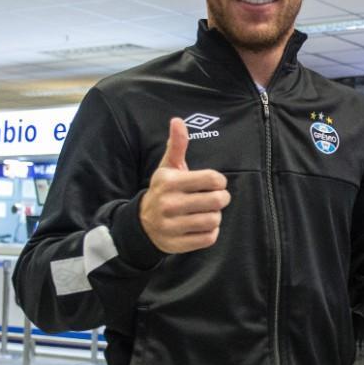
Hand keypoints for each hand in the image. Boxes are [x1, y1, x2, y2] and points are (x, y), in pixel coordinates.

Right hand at [139, 118, 230, 253]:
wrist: (141, 224)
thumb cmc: (163, 191)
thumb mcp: (167, 167)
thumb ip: (177, 145)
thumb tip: (177, 120)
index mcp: (169, 182)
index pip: (213, 179)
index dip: (219, 181)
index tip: (214, 183)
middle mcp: (169, 204)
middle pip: (217, 200)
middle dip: (221, 198)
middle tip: (216, 198)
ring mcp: (172, 226)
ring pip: (214, 220)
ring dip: (215, 216)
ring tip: (206, 212)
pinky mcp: (178, 244)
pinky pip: (209, 238)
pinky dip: (210, 232)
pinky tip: (201, 226)